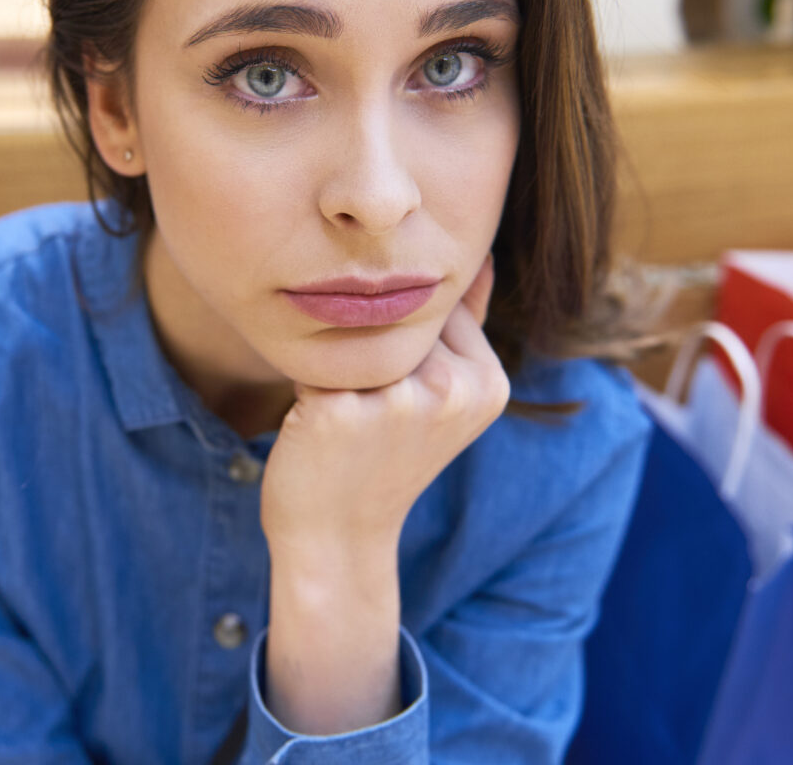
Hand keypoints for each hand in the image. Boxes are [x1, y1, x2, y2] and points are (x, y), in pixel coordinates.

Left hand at [261, 253, 510, 553]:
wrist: (337, 537)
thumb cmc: (384, 458)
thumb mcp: (443, 398)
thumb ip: (465, 326)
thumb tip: (477, 255)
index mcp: (488, 384)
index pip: (438, 308)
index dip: (404, 338)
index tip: (396, 388)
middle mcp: (451, 389)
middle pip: (396, 318)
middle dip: (369, 343)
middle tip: (365, 404)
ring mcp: (396, 401)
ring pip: (354, 332)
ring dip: (336, 359)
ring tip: (344, 414)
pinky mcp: (339, 410)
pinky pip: (310, 356)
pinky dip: (304, 380)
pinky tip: (314, 422)